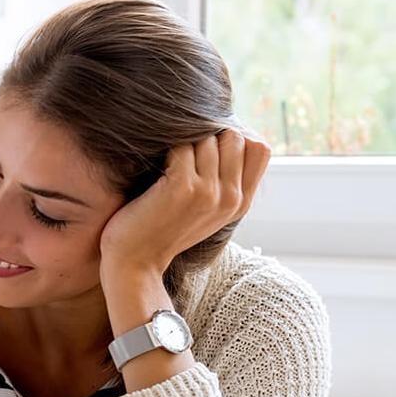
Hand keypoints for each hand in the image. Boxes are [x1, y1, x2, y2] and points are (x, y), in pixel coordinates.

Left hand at [98, 130, 270, 275]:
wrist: (135, 263)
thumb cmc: (164, 229)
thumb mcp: (207, 209)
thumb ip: (225, 180)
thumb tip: (230, 133)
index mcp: (241, 203)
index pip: (260, 148)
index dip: (234, 139)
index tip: (209, 149)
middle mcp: (231, 197)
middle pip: (234, 136)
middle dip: (208, 137)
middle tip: (185, 157)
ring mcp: (209, 192)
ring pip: (207, 138)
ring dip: (185, 145)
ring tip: (168, 170)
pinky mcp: (183, 187)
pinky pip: (181, 146)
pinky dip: (166, 153)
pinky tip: (156, 175)